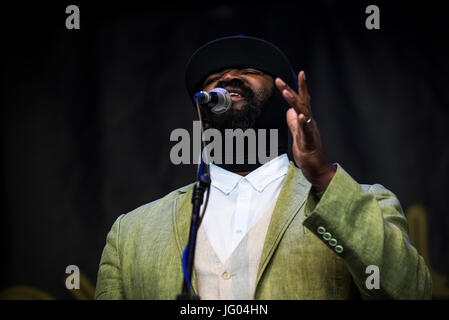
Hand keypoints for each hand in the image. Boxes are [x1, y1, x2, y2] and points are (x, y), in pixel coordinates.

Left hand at [275, 71, 334, 191]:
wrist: (318, 170)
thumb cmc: (309, 153)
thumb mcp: (297, 135)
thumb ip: (293, 123)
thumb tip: (289, 111)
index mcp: (306, 120)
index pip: (300, 101)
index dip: (295, 88)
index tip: (286, 77)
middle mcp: (310, 123)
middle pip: (301, 102)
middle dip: (291, 89)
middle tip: (279, 80)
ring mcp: (311, 132)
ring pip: (303, 113)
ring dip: (295, 102)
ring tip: (286, 92)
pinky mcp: (310, 143)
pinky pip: (307, 131)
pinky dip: (304, 123)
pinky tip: (300, 115)